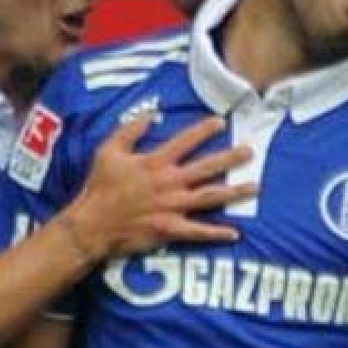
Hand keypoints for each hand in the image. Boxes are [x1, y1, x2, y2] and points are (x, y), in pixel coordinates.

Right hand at [60, 116, 256, 257]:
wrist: (92, 224)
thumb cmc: (99, 187)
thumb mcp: (108, 151)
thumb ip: (130, 130)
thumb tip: (149, 114)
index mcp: (155, 162)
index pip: (185, 141)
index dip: (203, 130)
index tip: (221, 122)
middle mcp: (168, 183)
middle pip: (206, 168)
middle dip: (231, 158)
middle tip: (251, 152)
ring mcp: (172, 207)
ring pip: (210, 197)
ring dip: (234, 192)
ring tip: (255, 187)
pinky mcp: (170, 229)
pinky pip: (198, 232)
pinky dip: (216, 233)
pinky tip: (235, 233)